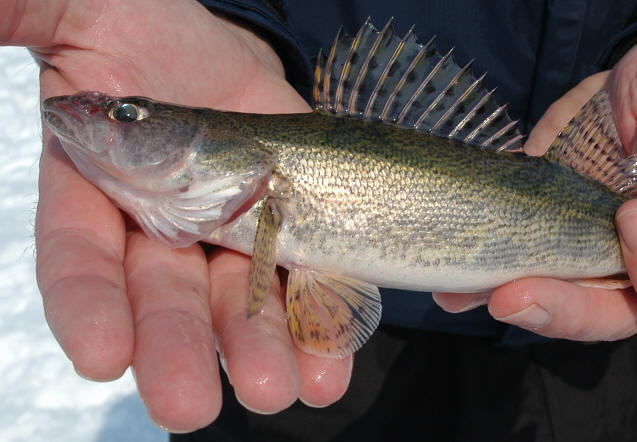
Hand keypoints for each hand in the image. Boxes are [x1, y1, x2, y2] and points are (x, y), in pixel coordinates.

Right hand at [3, 0, 348, 431]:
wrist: (215, 42)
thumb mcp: (77, 8)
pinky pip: (307, 279)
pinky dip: (320, 322)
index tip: (101, 355)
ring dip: (257, 350)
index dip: (87, 306)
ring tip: (279, 391)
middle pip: (165, 299)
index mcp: (95, 187)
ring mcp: (231, 232)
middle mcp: (161, 225)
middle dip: (177, 351)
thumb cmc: (135, 22)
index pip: (79, 256)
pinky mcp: (295, 225)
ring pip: (240, 301)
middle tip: (188, 408)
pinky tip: (330, 364)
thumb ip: (21, 14)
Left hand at [435, 31, 636, 341]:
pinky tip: (451, 282)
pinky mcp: (548, 245)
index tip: (633, 219)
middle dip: (566, 308)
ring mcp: (596, 264)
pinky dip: (482, 281)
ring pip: (560, 306)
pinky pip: (518, 275)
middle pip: (616, 317)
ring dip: (515, 300)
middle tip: (518, 293)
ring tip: (472, 287)